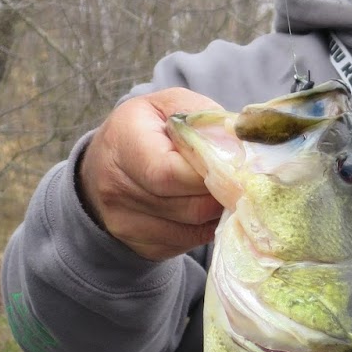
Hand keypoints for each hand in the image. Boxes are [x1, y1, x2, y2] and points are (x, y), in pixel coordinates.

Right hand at [77, 88, 223, 260]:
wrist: (109, 161)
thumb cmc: (150, 128)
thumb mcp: (172, 106)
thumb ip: (206, 121)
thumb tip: (241, 151)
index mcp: (122, 140)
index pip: (170, 173)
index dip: (211, 174)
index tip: (235, 166)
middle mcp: (115, 186)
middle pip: (188, 207)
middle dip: (221, 195)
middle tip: (239, 182)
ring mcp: (123, 221)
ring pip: (193, 229)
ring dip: (217, 212)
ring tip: (222, 191)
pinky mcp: (138, 245)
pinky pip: (187, 243)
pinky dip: (205, 227)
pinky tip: (205, 207)